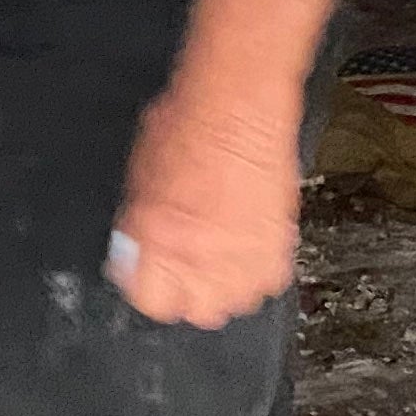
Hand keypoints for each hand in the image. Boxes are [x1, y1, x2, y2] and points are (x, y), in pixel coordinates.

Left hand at [107, 83, 301, 327]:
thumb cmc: (187, 126)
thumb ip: (139, 227)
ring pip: (236, 300)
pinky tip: (244, 245)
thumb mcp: (140, 178)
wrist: (239, 105)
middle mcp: (202, 256)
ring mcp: (244, 254)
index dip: (148, 284)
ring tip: (216, 257)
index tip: (150, 274)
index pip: (150, 300)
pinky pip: (267, 280)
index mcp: (158, 240)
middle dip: (189, 292)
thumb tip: (136, 253)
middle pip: (198, 310)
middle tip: (184, 266)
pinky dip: (256, 268)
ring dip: (225, 284)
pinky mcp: (279, 245)